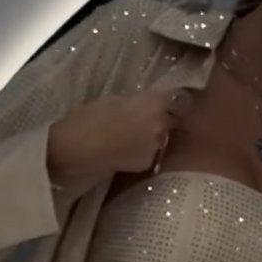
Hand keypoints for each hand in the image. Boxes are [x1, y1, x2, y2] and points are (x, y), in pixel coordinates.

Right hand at [47, 86, 193, 183]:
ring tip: (133, 138)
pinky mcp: (148, 162)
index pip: (179, 98)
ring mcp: (156, 145)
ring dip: (153, 136)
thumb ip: (136, 101)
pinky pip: (150, 154)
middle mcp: (162, 122)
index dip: (173, 101)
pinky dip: (143, 152)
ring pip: (162, 138)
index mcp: (154, 100)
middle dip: (165, 118)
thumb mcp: (115, 99)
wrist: (82, 147)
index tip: (167, 102)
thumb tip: (140, 105)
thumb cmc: (91, 116)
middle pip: (174, 119)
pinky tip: (127, 152)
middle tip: (147, 120)